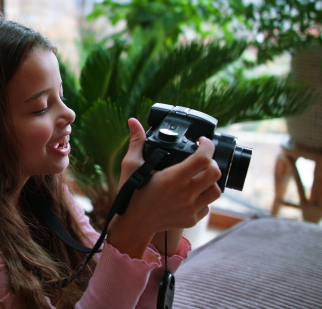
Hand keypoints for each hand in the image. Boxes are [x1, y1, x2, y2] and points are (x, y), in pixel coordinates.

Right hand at [106, 118, 220, 257]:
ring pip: (216, 191)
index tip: (202, 141)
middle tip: (202, 158)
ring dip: (210, 181)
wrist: (133, 224)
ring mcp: (190, 209)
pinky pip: (207, 206)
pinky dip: (203, 197)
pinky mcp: (191, 219)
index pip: (203, 158)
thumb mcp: (131, 165)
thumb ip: (137, 142)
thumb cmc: (131, 194)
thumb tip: (133, 122)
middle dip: (212, 161)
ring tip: (199, 177)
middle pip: (215, 173)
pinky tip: (191, 194)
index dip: (207, 145)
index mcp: (173, 178)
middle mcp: (185, 194)